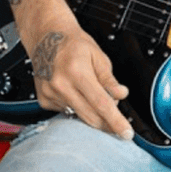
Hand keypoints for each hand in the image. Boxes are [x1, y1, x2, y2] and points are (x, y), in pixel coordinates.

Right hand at [19, 6, 131, 139]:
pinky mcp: (44, 100)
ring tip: (90, 93)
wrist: (46, 37)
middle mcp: (61, 84)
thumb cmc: (73, 44)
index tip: (126, 133)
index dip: (116, 121)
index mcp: (77, 71)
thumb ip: (109, 78)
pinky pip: (66, 112)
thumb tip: (120, 94)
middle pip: (90, 116)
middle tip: (117, 122)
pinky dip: (76, 107)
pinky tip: (74, 92)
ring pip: (79, 116)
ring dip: (91, 112)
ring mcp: (50, 93)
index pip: (101, 103)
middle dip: (107, 123)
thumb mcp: (97, 55)